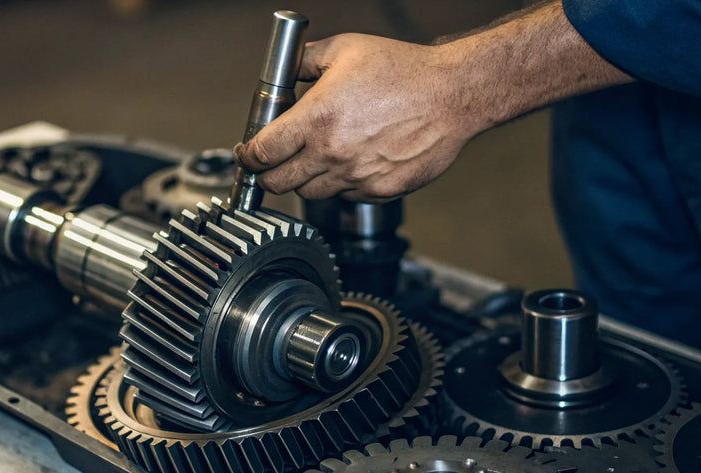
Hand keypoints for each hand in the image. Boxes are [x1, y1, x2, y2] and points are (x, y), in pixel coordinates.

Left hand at [234, 33, 482, 201]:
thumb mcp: (345, 49)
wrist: (453, 95)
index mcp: (317, 118)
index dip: (247, 156)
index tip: (248, 153)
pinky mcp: (379, 191)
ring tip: (317, 158)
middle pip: (278, 184)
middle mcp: (333, 153)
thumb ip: (305, 61)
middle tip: (272, 163)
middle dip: (268, 174)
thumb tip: (284, 72)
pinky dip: (341, 184)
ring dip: (305, 180)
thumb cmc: (404, 70)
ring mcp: (356, 177)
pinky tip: (352, 161)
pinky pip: (346, 196)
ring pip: (311, 194)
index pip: (261, 152)